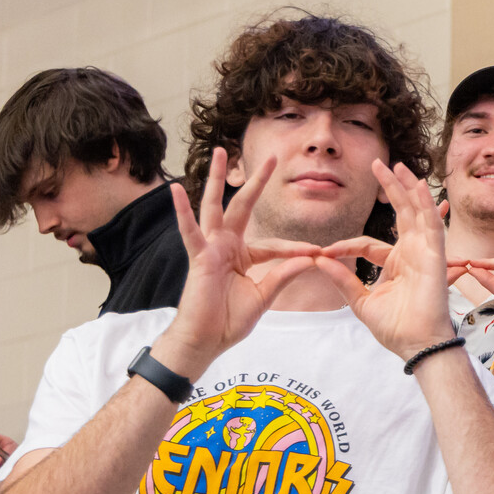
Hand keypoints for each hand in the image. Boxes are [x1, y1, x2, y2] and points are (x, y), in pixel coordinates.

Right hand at [156, 149, 329, 377]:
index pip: (273, 244)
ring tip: (221, 151)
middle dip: (257, 182)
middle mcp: (226, 246)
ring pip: (216, 206)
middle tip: (271, 156)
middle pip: (243, 206)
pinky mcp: (198, 257)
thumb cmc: (229, 321)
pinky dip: (182, 210)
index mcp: (242, 256)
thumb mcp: (264, 296)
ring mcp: (210, 248)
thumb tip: (310, 260)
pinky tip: (176, 188)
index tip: (318, 252)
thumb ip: (283, 275)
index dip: (295, 249)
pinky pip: (189, 230)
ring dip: (219, 179)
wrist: (206, 341)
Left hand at [316, 160, 458, 359]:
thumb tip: (320, 261)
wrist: (416, 345)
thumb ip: (343, 280)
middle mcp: (411, 253)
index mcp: (395, 264)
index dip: (345, 245)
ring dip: (406, 187)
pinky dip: (425, 204)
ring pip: (416, 211)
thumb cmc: (396, 328)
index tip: (323, 252)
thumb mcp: (361, 302)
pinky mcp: (435, 255)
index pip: (368, 243)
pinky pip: (431, 224)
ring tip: (396, 164)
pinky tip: (417, 185)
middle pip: (401, 212)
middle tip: (377, 163)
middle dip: (389, 187)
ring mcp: (425, 252)